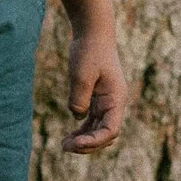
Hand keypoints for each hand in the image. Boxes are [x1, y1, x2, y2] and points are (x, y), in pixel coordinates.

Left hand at [64, 24, 126, 152]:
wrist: (93, 33)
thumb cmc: (89, 51)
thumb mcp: (82, 75)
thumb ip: (79, 98)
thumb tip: (77, 117)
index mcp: (116, 99)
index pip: (111, 130)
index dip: (95, 141)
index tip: (76, 142)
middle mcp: (114, 103)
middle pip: (105, 134)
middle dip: (88, 144)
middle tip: (65, 147)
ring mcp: (106, 102)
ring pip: (98, 130)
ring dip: (84, 140)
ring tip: (64, 145)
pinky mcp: (97, 98)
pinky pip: (92, 121)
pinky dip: (82, 130)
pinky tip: (69, 136)